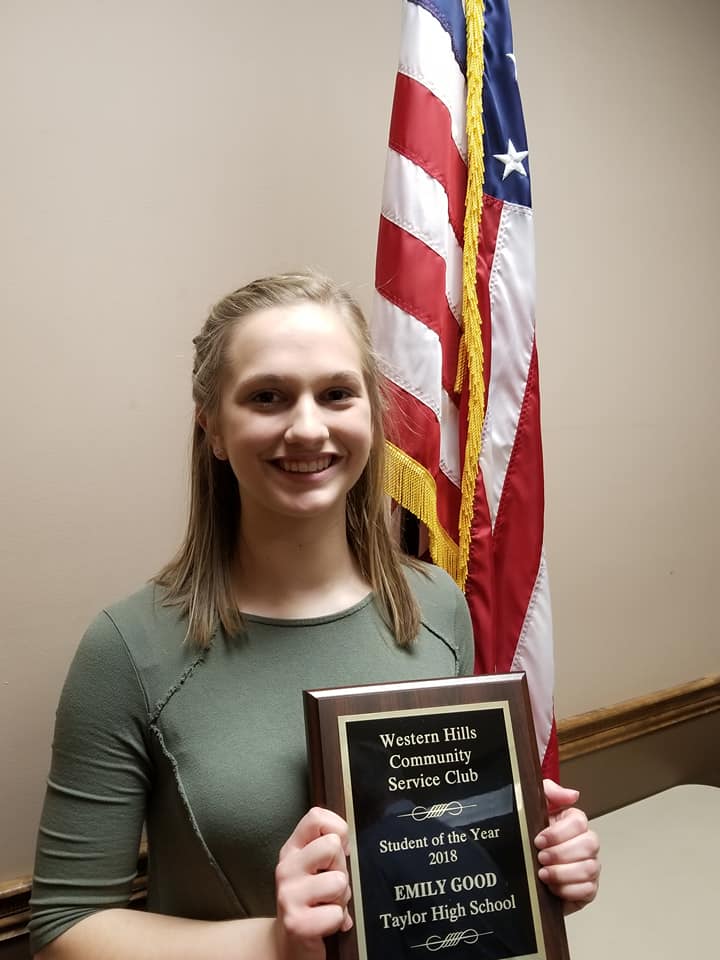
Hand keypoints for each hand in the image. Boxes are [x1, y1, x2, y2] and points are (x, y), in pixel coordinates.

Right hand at [275, 807, 352, 959]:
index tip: (339, 850)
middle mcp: (286, 867)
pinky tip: (324, 923)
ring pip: (338, 881)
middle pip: (332, 846)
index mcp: (292, 849)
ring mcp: (289, 895)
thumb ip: (325, 846)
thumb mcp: (313, 867)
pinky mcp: (296, 923)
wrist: (289, 943)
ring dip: (341, 898)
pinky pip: (337, 913)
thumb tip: (348, 840)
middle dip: (342, 868)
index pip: (316, 816)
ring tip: (328, 905)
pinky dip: (338, 921)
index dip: (338, 830)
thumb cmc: (310, 900)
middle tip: (331, 886)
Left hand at [535, 779, 599, 913]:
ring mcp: (589, 866)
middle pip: (589, 845)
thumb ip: (548, 791)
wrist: (523, 872)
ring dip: (562, 873)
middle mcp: (586, 844)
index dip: (558, 832)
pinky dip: (567, 889)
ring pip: (589, 868)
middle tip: (541, 857)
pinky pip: (587, 890)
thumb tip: (572, 794)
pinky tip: (552, 887)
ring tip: (543, 873)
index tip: (539, 839)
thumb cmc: (531, 839)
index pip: (580, 822)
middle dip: (560, 853)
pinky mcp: (588, 889)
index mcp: (574, 823)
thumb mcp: (532, 807)